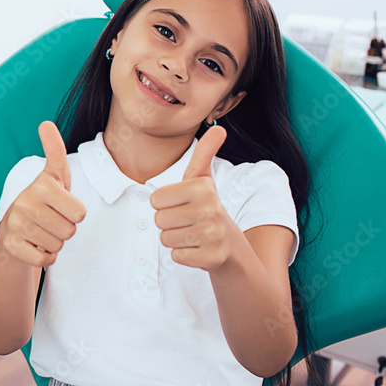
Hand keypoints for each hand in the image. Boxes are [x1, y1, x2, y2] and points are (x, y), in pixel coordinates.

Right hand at [0, 121, 85, 266]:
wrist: (14, 225)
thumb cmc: (44, 199)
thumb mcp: (54, 174)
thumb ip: (54, 150)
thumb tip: (45, 122)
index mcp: (42, 185)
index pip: (80, 213)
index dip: (75, 213)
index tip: (61, 205)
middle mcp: (26, 203)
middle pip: (70, 231)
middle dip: (65, 229)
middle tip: (51, 219)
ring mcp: (16, 225)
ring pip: (57, 246)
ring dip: (54, 242)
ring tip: (42, 230)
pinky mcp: (11, 245)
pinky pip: (43, 260)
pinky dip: (44, 257)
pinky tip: (35, 244)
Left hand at [151, 126, 245, 270]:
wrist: (230, 245)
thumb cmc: (207, 207)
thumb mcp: (204, 180)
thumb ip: (205, 153)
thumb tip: (219, 127)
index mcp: (202, 188)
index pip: (155, 199)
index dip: (165, 204)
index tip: (183, 204)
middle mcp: (210, 210)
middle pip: (158, 220)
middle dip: (169, 222)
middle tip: (188, 221)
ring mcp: (213, 235)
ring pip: (165, 239)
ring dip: (175, 239)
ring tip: (193, 233)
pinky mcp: (211, 258)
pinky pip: (176, 256)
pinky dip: (183, 255)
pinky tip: (198, 248)